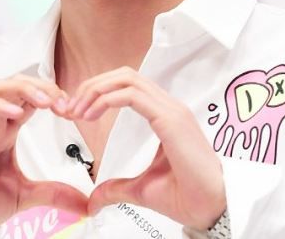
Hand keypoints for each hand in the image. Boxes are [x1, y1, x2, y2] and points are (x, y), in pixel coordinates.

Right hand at [0, 75, 86, 238]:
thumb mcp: (24, 195)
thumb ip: (53, 193)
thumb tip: (87, 205)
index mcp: (8, 128)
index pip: (32, 97)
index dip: (53, 95)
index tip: (74, 110)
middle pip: (17, 84)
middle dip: (42, 86)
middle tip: (64, 102)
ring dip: (22, 88)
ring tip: (45, 101)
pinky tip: (15, 114)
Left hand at [67, 67, 225, 230]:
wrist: (213, 210)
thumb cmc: (186, 196)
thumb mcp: (141, 190)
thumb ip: (116, 188)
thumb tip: (94, 199)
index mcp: (163, 113)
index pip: (127, 85)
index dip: (98, 91)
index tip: (76, 112)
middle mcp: (167, 105)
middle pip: (124, 74)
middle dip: (93, 85)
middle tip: (71, 107)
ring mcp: (171, 109)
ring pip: (128, 78)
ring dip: (97, 89)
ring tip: (79, 111)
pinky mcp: (171, 120)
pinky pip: (134, 96)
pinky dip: (108, 99)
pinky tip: (93, 114)